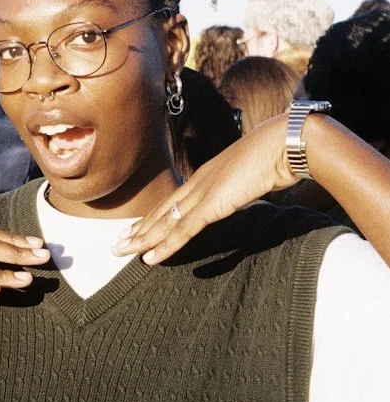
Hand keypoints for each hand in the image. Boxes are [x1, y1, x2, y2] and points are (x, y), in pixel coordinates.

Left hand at [114, 113, 295, 263]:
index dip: (156, 216)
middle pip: (163, 210)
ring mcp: (204, 192)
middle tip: (118, 242)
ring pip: (165, 221)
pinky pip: (184, 230)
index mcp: (208, 175)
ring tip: (121, 250)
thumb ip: (241, 184)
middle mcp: (200, 182)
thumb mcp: (253, 173)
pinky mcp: (212, 204)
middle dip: (139, 228)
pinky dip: (165, 245)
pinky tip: (150, 257)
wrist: (284, 144)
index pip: (175, 200)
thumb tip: (243, 189)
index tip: (139, 227)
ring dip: (142, 238)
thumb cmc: (276, 155)